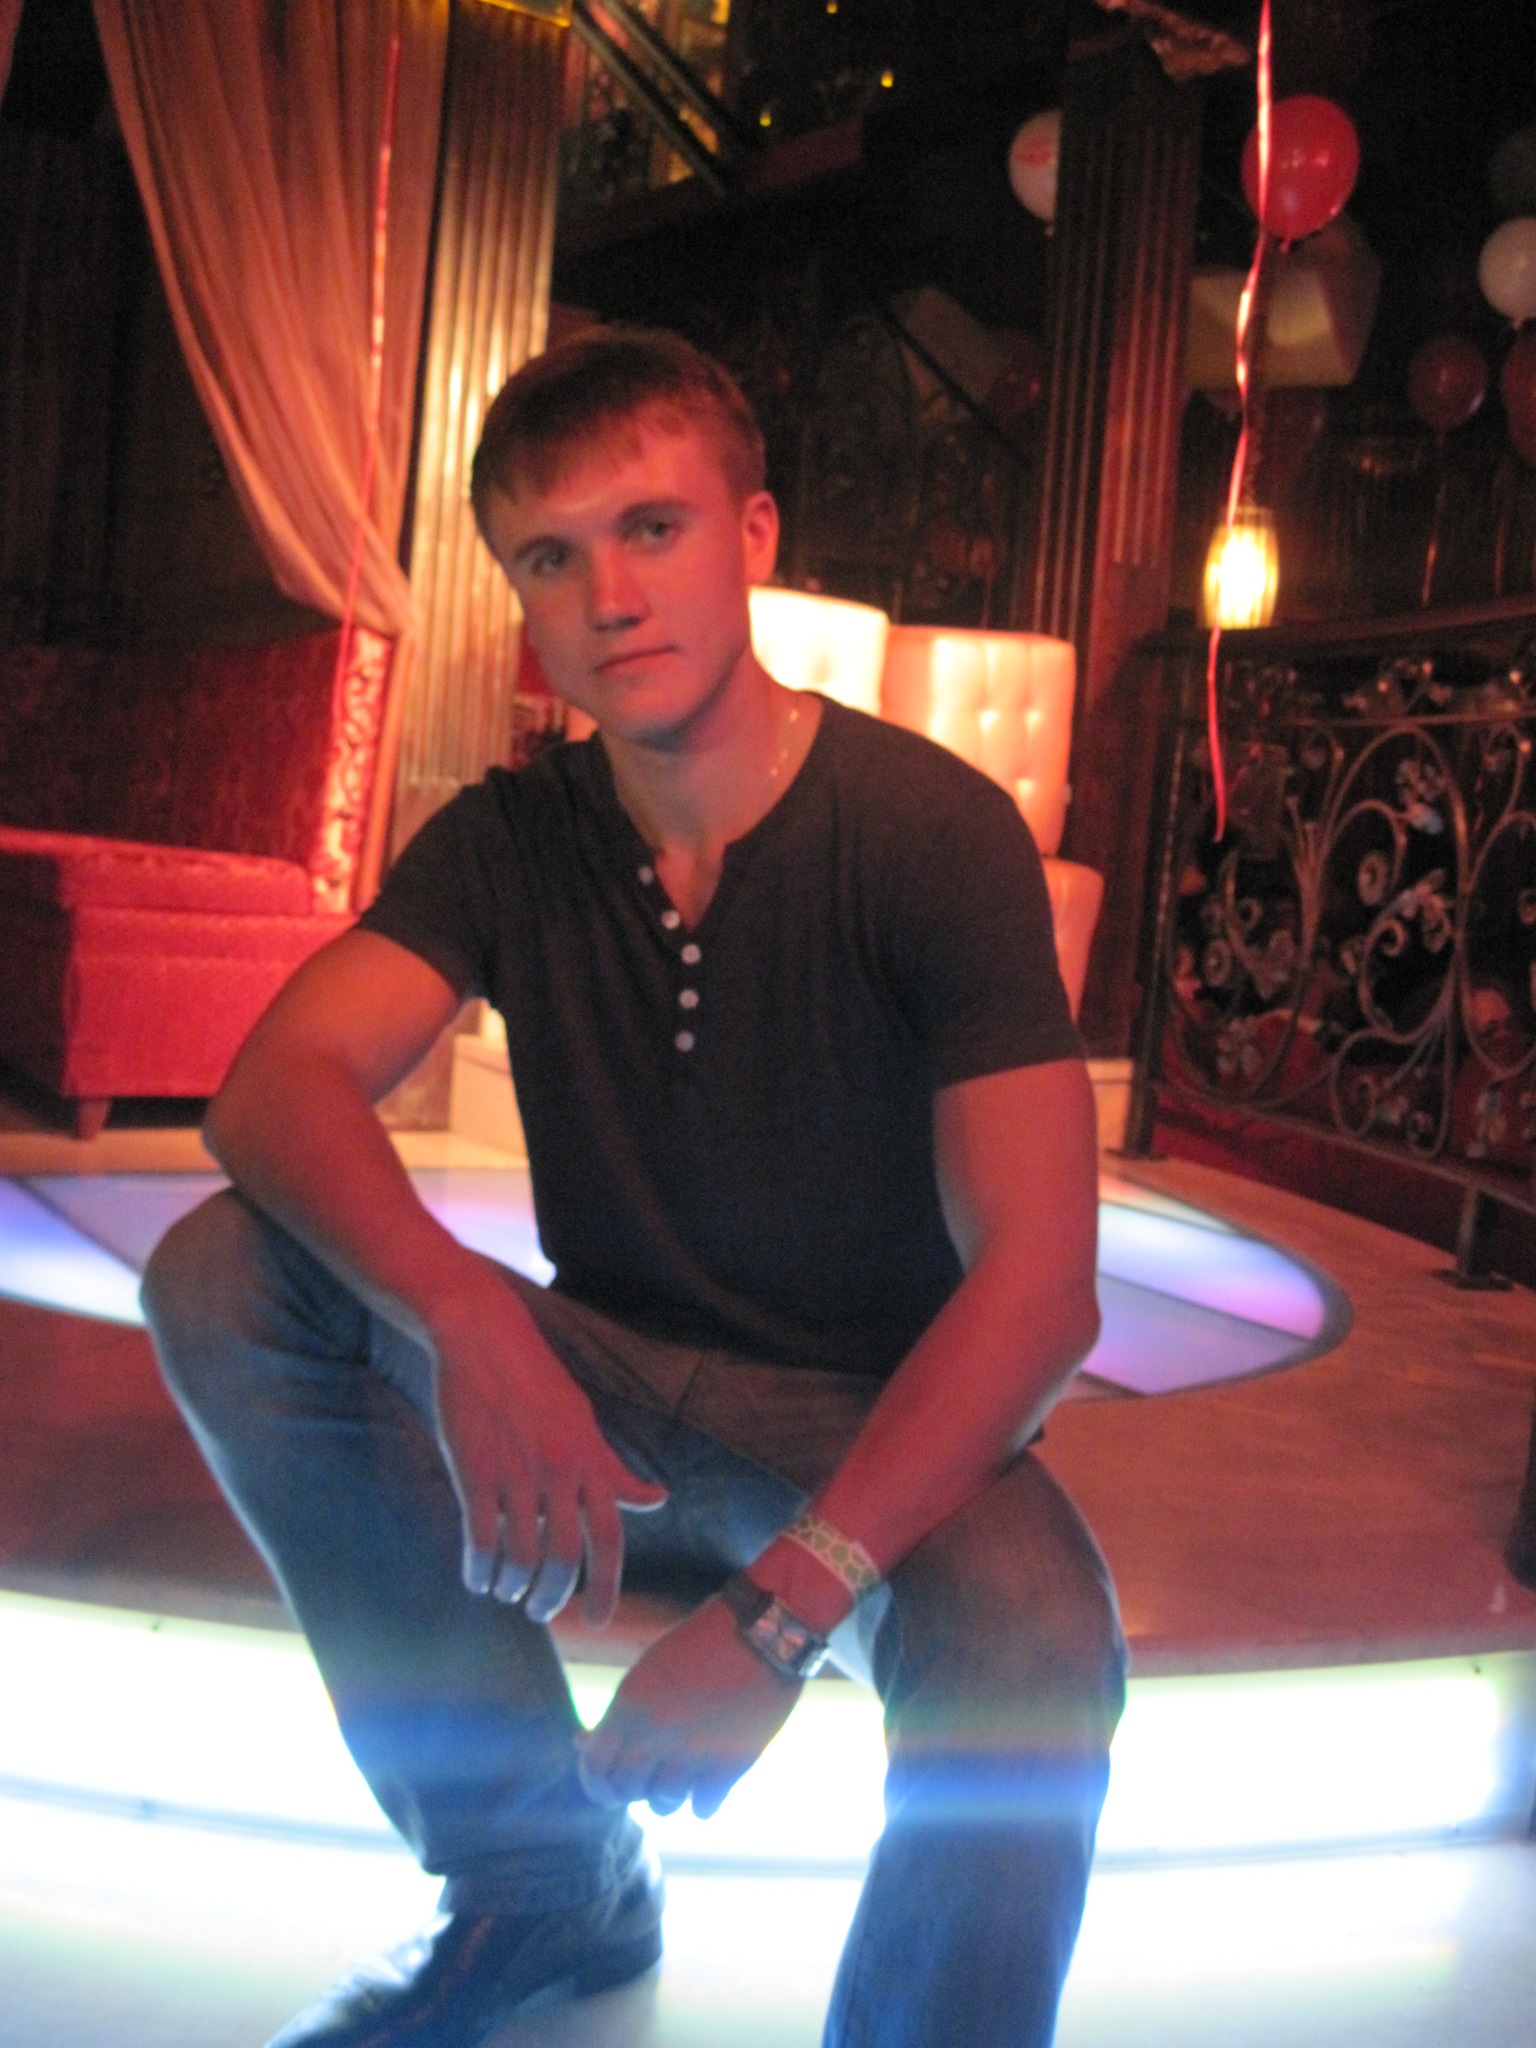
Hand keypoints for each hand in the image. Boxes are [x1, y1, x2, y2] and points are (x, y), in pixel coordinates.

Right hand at [428, 1271, 665, 1625]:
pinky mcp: (474, 1469)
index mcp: (590, 1461)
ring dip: (511, 1585)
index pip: (608, 1539)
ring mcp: (515, 1471)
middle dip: (551, 1597)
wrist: (484, 1338)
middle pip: (562, 1557)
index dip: (606, 1586)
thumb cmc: (537, 1383)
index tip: (599, 1620)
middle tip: (540, 1613)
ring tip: (505, 1593)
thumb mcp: (584, 1424)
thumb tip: (657, 1500)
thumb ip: (615, 1470)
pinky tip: (476, 1577)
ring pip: (519, 1554)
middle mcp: (559, 1471)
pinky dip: (477, 1567)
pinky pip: (478, 1536)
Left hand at [578, 1598, 800, 1818]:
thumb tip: (583, 1742)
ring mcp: (693, 1755)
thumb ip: (620, 1713)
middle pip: (626, 1790)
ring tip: (681, 1776)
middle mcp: (655, 1736)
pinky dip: (701, 1801)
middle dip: (632, 1788)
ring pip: (663, 1804)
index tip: (607, 1785)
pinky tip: (708, 1781)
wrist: (763, 1631)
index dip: (596, 1783)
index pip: (594, 1768)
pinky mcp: (729, 1768)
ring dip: (668, 1795)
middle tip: (646, 1778)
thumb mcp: (649, 1669)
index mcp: (629, 1706)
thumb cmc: (701, 1642)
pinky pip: (701, 1809)